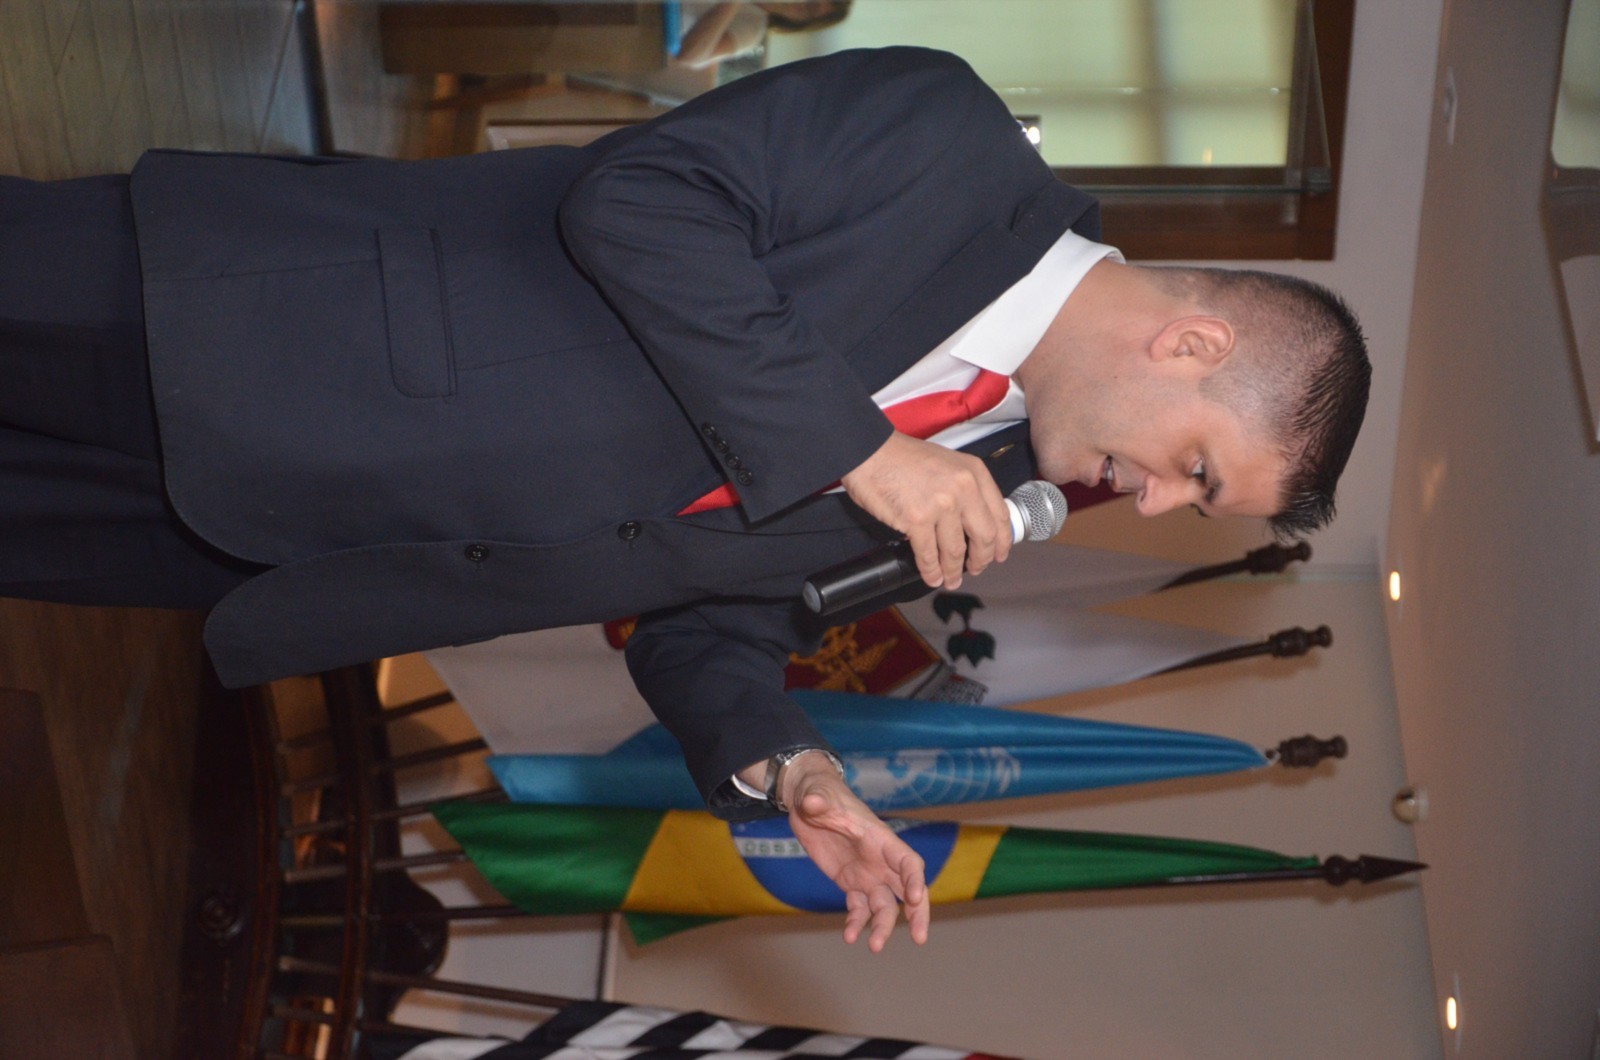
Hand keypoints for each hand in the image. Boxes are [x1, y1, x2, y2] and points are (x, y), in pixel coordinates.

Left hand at [781, 753, 929, 950]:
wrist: (808, 803)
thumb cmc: (819, 795)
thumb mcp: (817, 796)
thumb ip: (817, 801)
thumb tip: (811, 802)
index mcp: (880, 839)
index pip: (907, 861)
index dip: (914, 879)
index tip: (914, 898)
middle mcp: (880, 860)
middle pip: (908, 889)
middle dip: (917, 913)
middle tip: (920, 938)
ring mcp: (867, 874)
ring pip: (884, 906)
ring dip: (883, 927)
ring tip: (873, 947)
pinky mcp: (850, 883)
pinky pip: (859, 908)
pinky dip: (857, 923)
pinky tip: (849, 936)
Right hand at [839, 431, 1010, 588]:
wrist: (869, 450)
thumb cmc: (902, 456)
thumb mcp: (948, 463)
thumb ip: (964, 488)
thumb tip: (971, 523)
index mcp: (974, 472)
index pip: (1000, 514)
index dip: (1002, 541)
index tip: (999, 554)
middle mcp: (963, 488)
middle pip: (984, 537)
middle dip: (981, 560)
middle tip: (976, 569)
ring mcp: (941, 504)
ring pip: (956, 550)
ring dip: (954, 571)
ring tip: (951, 580)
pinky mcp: (917, 519)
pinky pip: (928, 555)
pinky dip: (931, 571)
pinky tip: (932, 577)